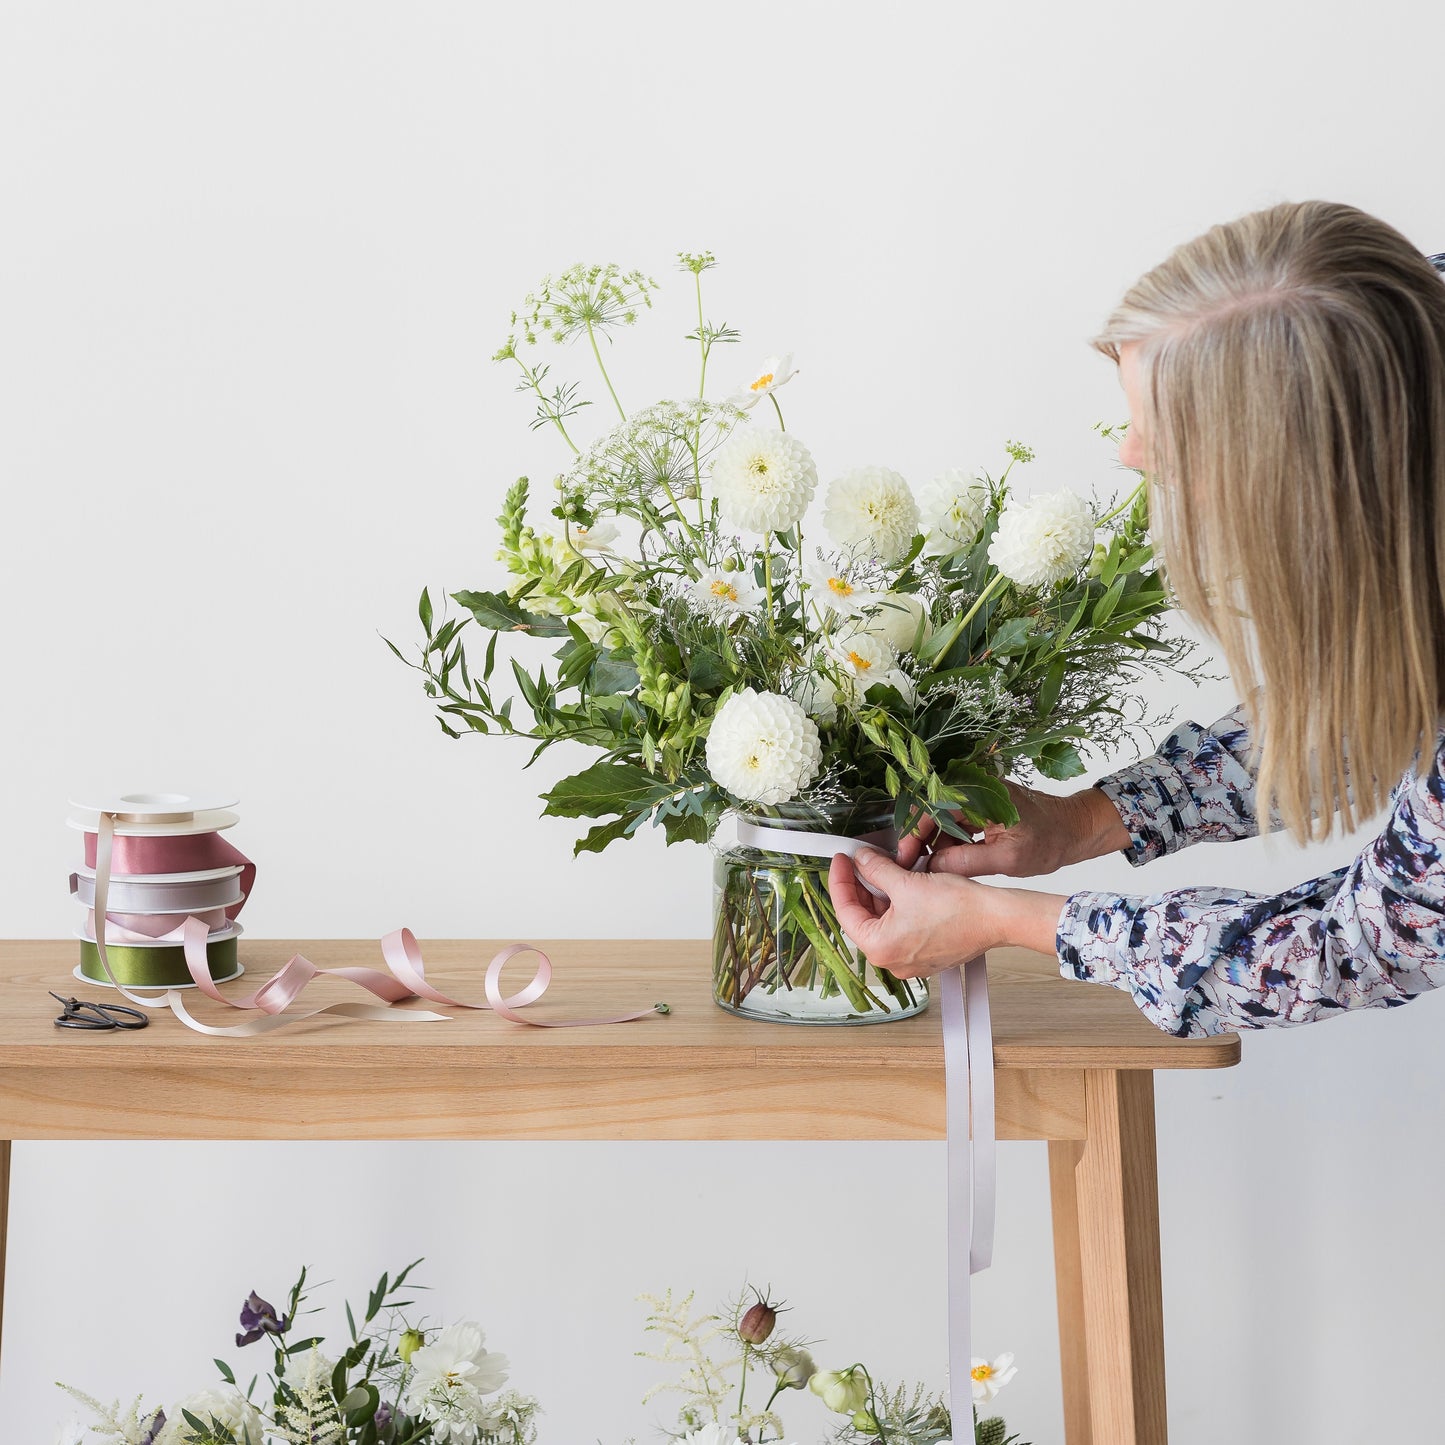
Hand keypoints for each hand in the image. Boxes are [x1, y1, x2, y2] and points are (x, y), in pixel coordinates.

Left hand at [828, 846, 1067, 978]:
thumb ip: (876, 870)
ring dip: (878, 895)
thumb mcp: (907, 882)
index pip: (845, 911)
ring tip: (879, 868)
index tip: (841, 859)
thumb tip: (860, 859)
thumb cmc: (956, 906)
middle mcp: (891, 962)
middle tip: (858, 860)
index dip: (839, 881)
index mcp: (879, 948)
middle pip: (863, 918)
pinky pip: (899, 929)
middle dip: (860, 887)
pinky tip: (898, 885)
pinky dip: (895, 907)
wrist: (995, 918)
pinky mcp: (925, 955)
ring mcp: (909, 962)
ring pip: (882, 923)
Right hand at [895, 781, 1130, 878]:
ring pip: (941, 820)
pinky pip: (954, 822)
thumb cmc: (1050, 841)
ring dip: (934, 844)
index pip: (931, 808)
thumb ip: (967, 862)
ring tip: (930, 872)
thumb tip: (931, 868)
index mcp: (979, 793)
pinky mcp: (980, 806)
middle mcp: (973, 787)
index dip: (914, 835)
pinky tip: (946, 863)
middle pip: (931, 812)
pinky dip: (948, 842)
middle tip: (912, 870)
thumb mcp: (1007, 859)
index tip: (906, 859)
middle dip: (920, 842)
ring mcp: (976, 796)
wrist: (1074, 830)